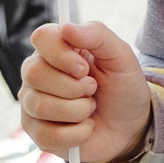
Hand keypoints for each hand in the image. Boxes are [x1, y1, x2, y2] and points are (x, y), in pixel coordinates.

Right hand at [18, 21, 152, 162]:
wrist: (131, 126)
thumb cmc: (122, 87)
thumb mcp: (120, 56)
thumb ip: (97, 35)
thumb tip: (67, 28)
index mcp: (56, 49)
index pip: (41, 38)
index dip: (62, 54)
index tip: (84, 68)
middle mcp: (37, 74)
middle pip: (34, 73)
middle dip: (74, 86)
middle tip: (93, 89)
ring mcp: (32, 104)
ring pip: (40, 106)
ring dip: (79, 110)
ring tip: (91, 107)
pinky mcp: (37, 133)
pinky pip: (47, 135)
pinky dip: (78, 133)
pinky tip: (86, 127)